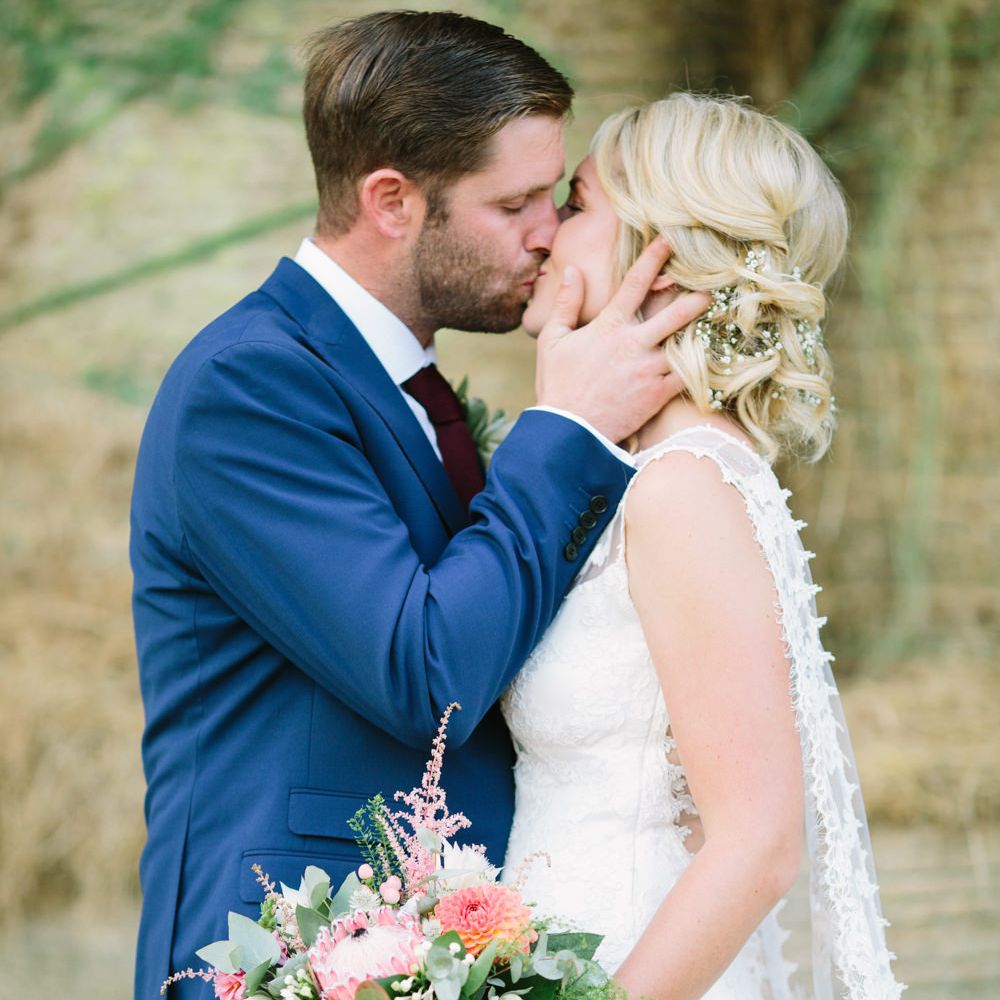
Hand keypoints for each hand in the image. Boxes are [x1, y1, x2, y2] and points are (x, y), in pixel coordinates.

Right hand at [534, 237, 709, 443]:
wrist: (568, 432)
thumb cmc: (557, 385)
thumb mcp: (552, 341)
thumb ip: (565, 303)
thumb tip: (572, 270)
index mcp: (609, 327)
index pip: (635, 283)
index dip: (653, 258)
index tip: (669, 240)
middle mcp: (634, 344)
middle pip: (676, 312)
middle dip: (697, 298)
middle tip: (714, 287)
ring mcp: (649, 370)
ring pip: (687, 343)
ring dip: (703, 332)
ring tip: (720, 323)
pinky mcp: (658, 394)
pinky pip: (688, 375)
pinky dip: (702, 364)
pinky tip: (713, 356)